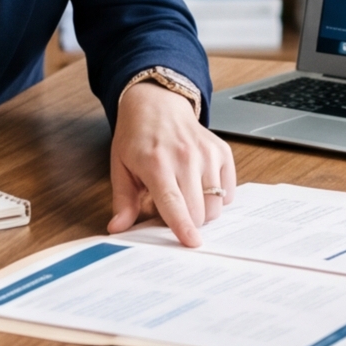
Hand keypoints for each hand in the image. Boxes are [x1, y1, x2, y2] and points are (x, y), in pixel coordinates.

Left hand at [106, 77, 235, 244]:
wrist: (157, 103)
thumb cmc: (137, 137)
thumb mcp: (120, 167)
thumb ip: (122, 201)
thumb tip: (117, 227)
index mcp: (156, 164)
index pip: (172, 202)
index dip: (182, 226)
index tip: (192, 243)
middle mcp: (185, 157)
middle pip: (197, 210)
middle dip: (187, 221)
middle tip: (170, 206)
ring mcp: (207, 153)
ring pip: (215, 205)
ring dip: (202, 210)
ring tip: (184, 194)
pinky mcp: (222, 151)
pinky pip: (227, 191)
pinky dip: (216, 197)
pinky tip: (199, 184)